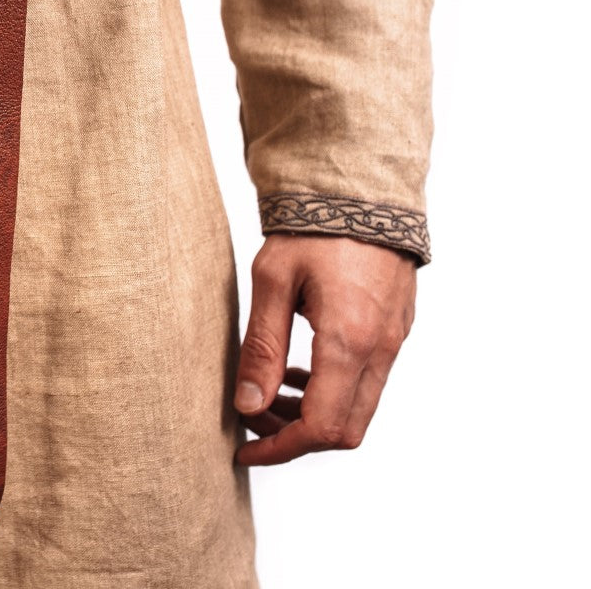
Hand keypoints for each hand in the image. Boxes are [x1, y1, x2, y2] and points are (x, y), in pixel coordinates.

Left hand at [233, 232, 416, 464]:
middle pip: (345, 430)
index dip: (280, 448)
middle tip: (252, 418)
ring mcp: (393, 341)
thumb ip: (262, 347)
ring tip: (268, 391)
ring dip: (313, 414)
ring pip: (359, 408)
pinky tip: (299, 369)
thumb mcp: (272, 282)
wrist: (360, 190)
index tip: (245, 450)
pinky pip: (368, 382)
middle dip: (295, 436)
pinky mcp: (396, 330)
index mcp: (349, 341)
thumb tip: (249, 404)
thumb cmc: (312, 229)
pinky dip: (333, 391)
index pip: (322, 427)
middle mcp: (380, 349)